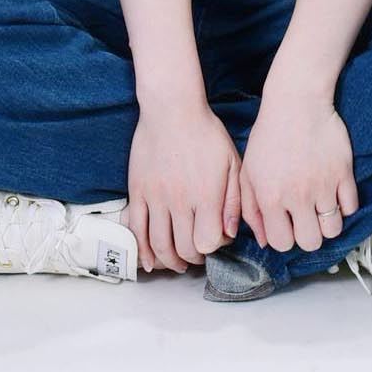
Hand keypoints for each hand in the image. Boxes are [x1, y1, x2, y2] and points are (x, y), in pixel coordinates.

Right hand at [127, 103, 242, 273]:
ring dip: (170, 260)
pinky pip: (137, 229)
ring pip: (160, 244)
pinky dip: (143, 250)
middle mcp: (180, 201)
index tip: (216, 239)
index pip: (209, 242)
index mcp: (206, 195)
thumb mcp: (232, 161)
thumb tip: (231, 232)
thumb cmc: (206, 132)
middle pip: (185, 248)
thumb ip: (234, 199)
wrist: (171, 108)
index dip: (215, 247)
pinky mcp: (138, 192)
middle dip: (194, 257)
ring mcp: (156, 198)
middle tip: (197, 254)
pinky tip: (151, 260)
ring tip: (178, 262)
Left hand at [240, 92, 358, 253]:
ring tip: (320, 208)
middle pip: (311, 242)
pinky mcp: (343, 172)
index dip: (284, 237)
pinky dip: (344, 205)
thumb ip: (251, 209)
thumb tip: (262, 240)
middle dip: (308, 235)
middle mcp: (297, 195)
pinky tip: (333, 193)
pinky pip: (351, 207)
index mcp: (270, 196)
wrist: (296, 101)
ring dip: (327, 223)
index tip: (286, 225)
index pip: (281, 243)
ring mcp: (323, 184)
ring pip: (334, 229)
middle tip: (305, 219)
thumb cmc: (269, 134)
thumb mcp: (248, 171)